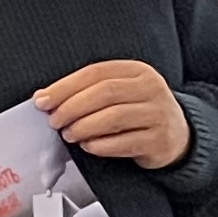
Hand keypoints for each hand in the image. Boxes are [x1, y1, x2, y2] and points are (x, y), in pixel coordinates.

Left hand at [36, 59, 189, 169]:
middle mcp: (151, 88)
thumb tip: (43, 97)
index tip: (42, 101)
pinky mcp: (159, 140)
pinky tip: (88, 146)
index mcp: (137, 70)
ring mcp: (158, 113)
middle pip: (104, 92)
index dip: (65, 87)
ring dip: (83, 127)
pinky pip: (123, 142)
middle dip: (72, 107)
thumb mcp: (118, 92)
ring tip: (69, 135)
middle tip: (54, 121)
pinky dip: (99, 145)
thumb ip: (86, 90)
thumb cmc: (136, 111)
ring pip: (114, 117)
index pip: (95, 73)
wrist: (175, 135)